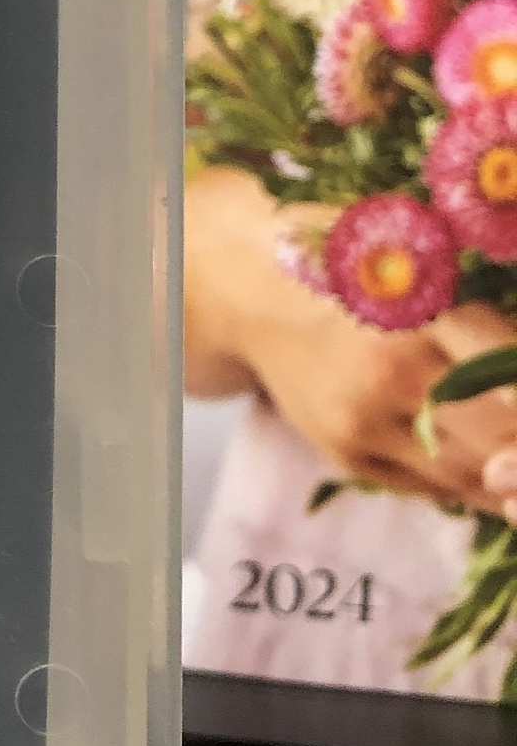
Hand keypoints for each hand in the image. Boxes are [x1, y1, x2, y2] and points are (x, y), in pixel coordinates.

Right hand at [185, 167, 516, 506]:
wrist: (253, 289)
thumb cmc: (350, 261)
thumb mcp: (418, 260)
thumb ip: (479, 313)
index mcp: (420, 311)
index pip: (509, 372)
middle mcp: (391, 372)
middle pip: (502, 437)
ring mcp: (365, 419)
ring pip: (469, 473)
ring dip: (509, 479)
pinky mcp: (345, 450)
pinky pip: (428, 485)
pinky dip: (470, 485)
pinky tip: (492, 473)